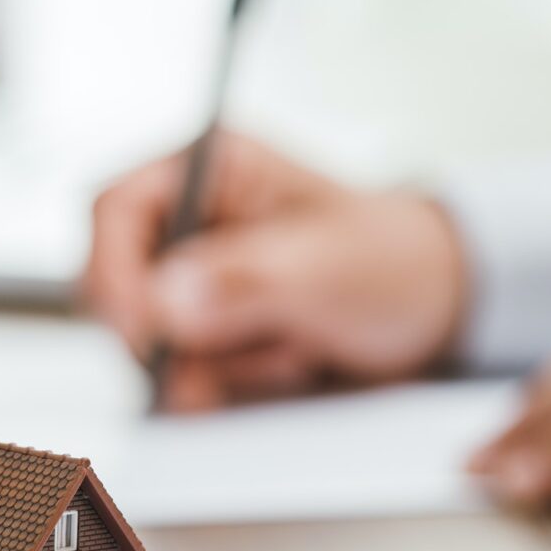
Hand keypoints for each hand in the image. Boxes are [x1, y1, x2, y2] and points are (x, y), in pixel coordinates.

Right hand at [82, 132, 467, 409]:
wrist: (435, 307)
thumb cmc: (395, 261)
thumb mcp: (328, 267)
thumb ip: (245, 280)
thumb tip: (166, 300)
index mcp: (208, 167)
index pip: (115, 209)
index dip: (116, 273)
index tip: (145, 331)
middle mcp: (189, 219)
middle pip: (119, 285)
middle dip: (176, 335)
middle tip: (236, 359)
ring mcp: (195, 279)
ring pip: (151, 340)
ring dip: (220, 363)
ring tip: (293, 346)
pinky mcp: (207, 329)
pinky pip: (181, 373)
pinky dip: (230, 384)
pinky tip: (287, 360)